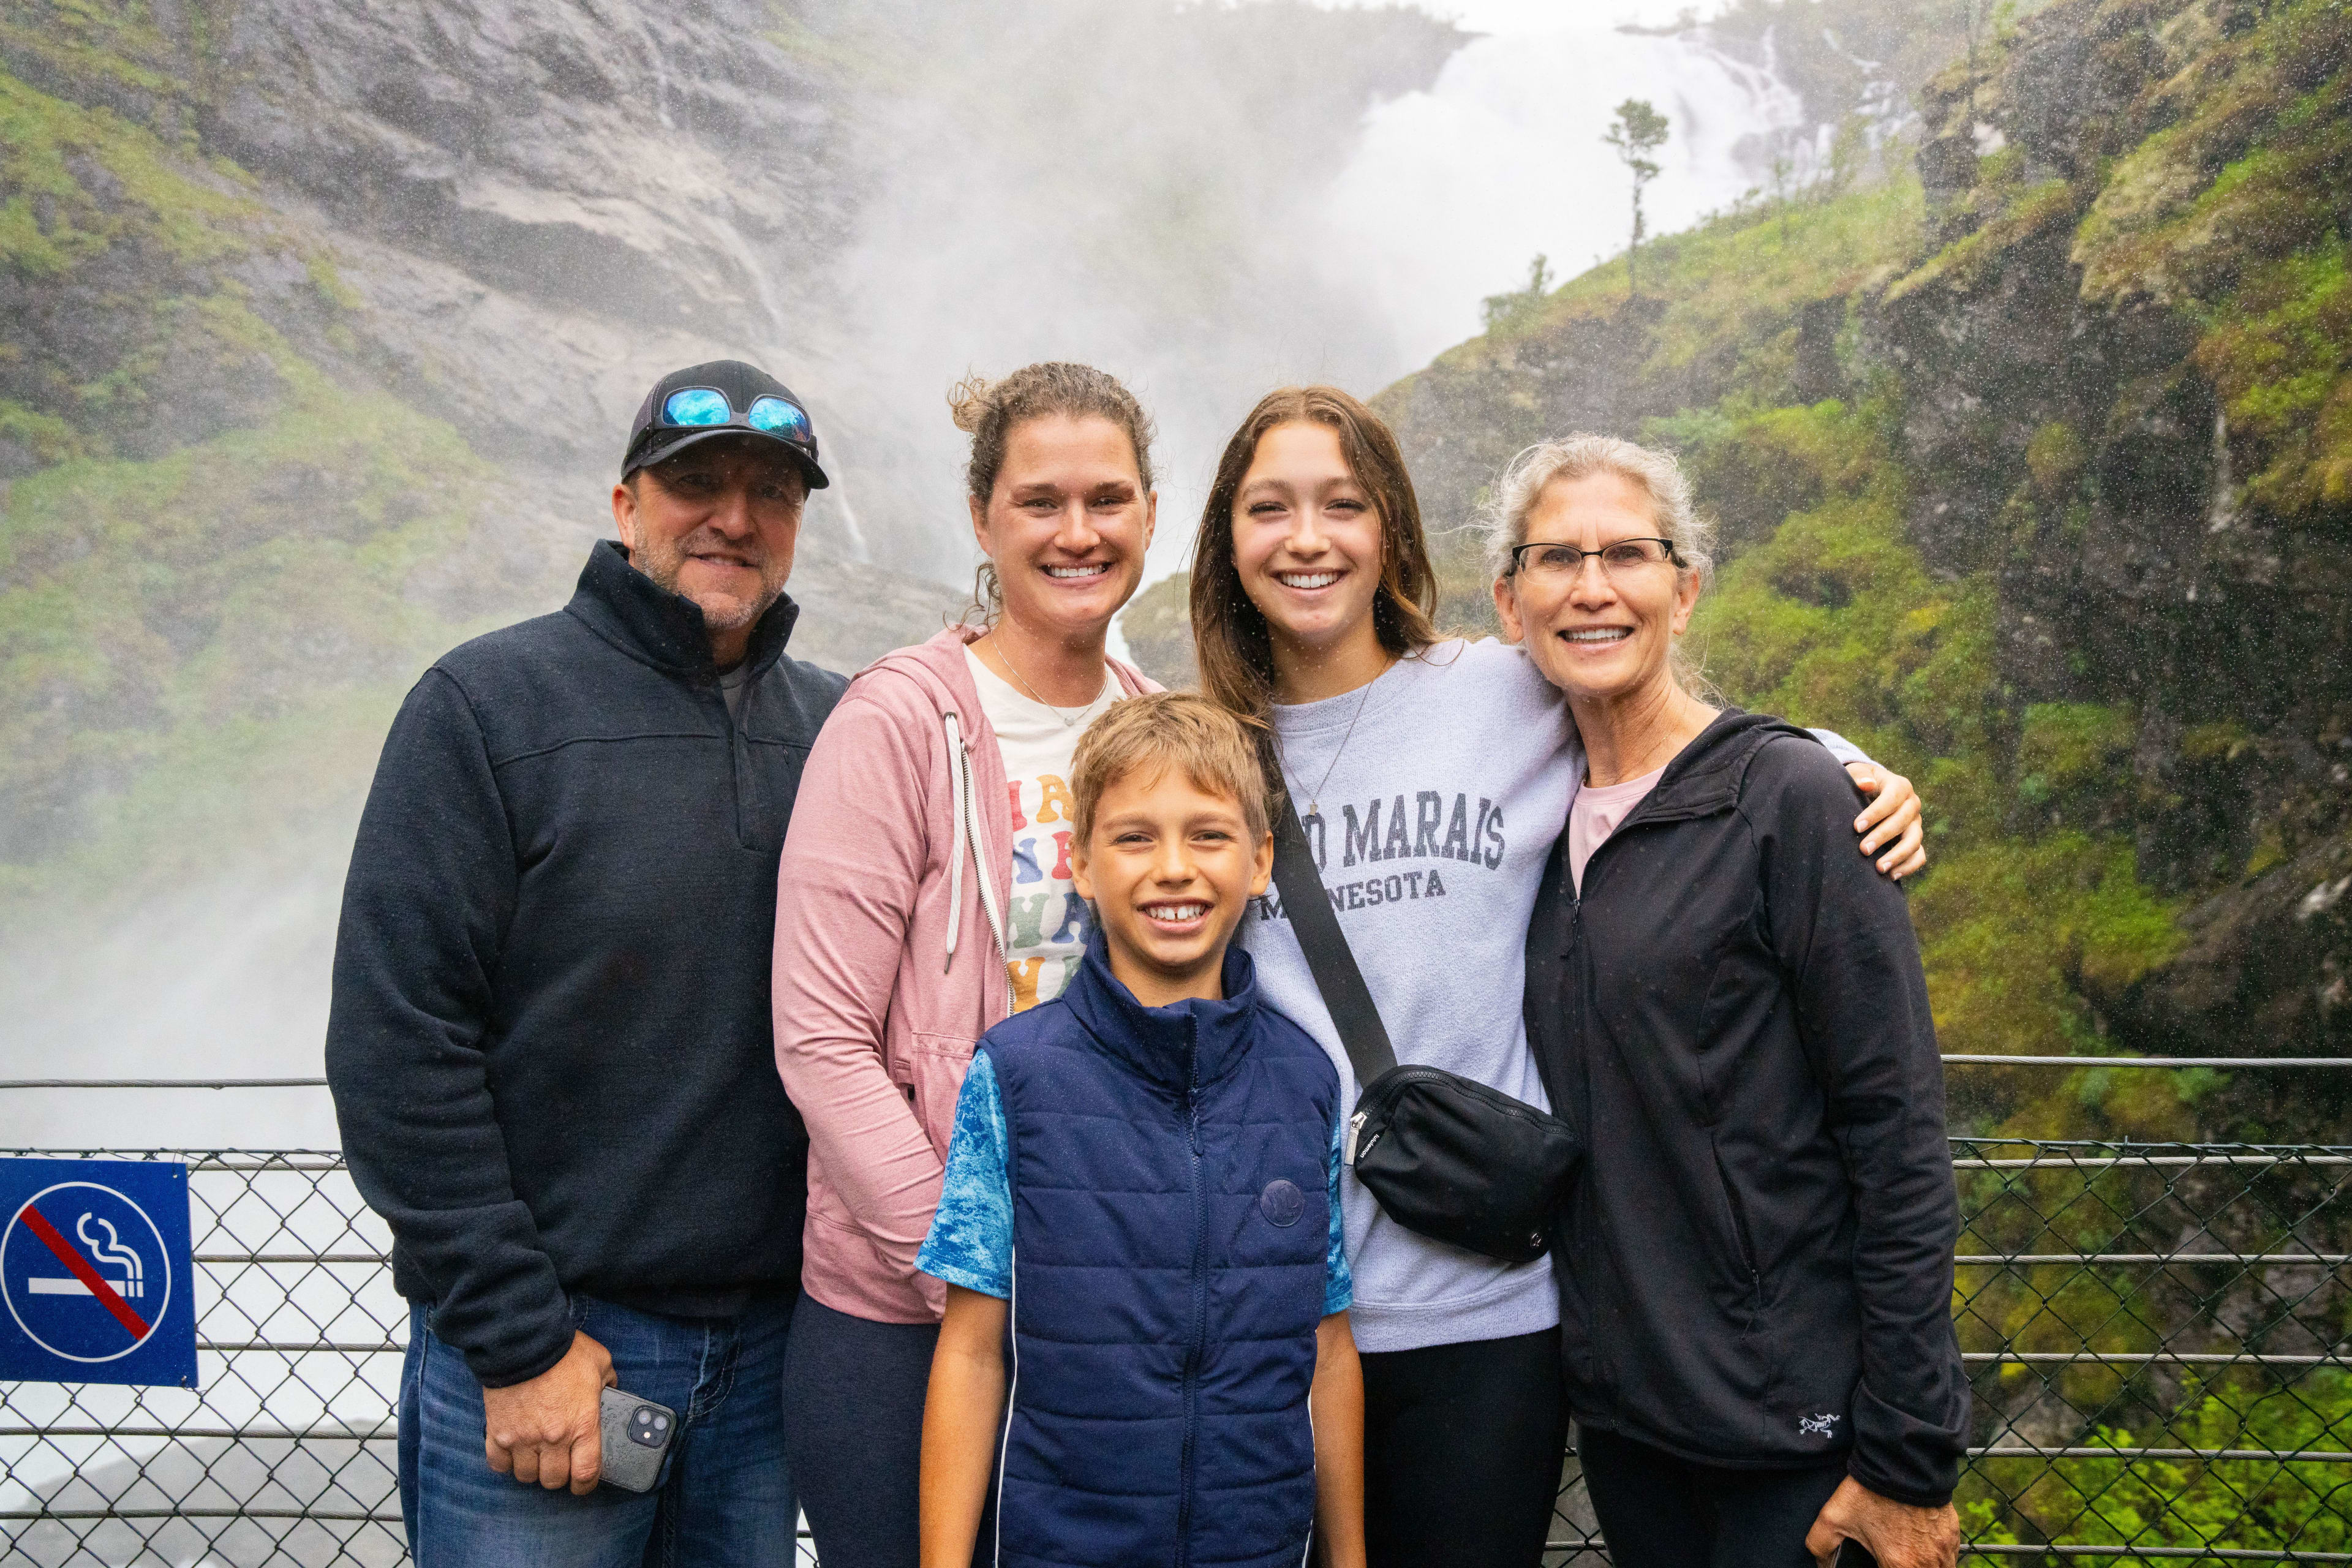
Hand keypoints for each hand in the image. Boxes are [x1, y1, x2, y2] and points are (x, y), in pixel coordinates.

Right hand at [483, 1330, 615, 1493]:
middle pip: (554, 1479)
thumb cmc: (564, 1350)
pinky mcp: (498, 1432)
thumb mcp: (600, 1362)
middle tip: (559, 1464)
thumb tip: (611, 1391)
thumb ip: (609, 1382)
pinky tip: (512, 1452)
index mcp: (582, 1424)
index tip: (583, 1484)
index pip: (586, 1473)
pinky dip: (505, 1463)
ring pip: (526, 1475)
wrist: (523, 1341)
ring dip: (532, 1470)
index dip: (585, 1485)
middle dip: (559, 1476)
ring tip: (536, 1457)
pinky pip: (498, 1464)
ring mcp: (522, 1438)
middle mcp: (553, 1438)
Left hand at [1806, 1476, 1959, 1567]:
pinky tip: (1920, 1548)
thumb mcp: (1833, 1517)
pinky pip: (1948, 1558)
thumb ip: (1821, 1545)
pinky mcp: (1952, 1534)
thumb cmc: (1870, 1491)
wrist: (1903, 1460)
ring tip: (1904, 1556)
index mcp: (1901, 1565)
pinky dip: (1935, 1559)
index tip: (1877, 1563)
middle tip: (1888, 1559)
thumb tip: (1823, 1563)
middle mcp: (1928, 1563)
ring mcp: (1944, 1550)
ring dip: (1920, 1567)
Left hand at [1845, 762, 1925, 879]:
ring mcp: (1916, 824)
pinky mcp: (1915, 840)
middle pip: (1902, 822)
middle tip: (1863, 850)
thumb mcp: (1856, 774)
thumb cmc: (1859, 783)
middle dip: (1882, 836)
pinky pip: (1919, 856)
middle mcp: (1912, 805)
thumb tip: (1867, 785)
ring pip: (1914, 841)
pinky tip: (1891, 876)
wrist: (1870, 793)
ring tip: (1879, 868)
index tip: (1856, 827)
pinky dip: (1908, 867)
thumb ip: (1859, 777)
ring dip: (1897, 856)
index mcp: (1900, 786)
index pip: (1891, 799)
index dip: (1875, 813)